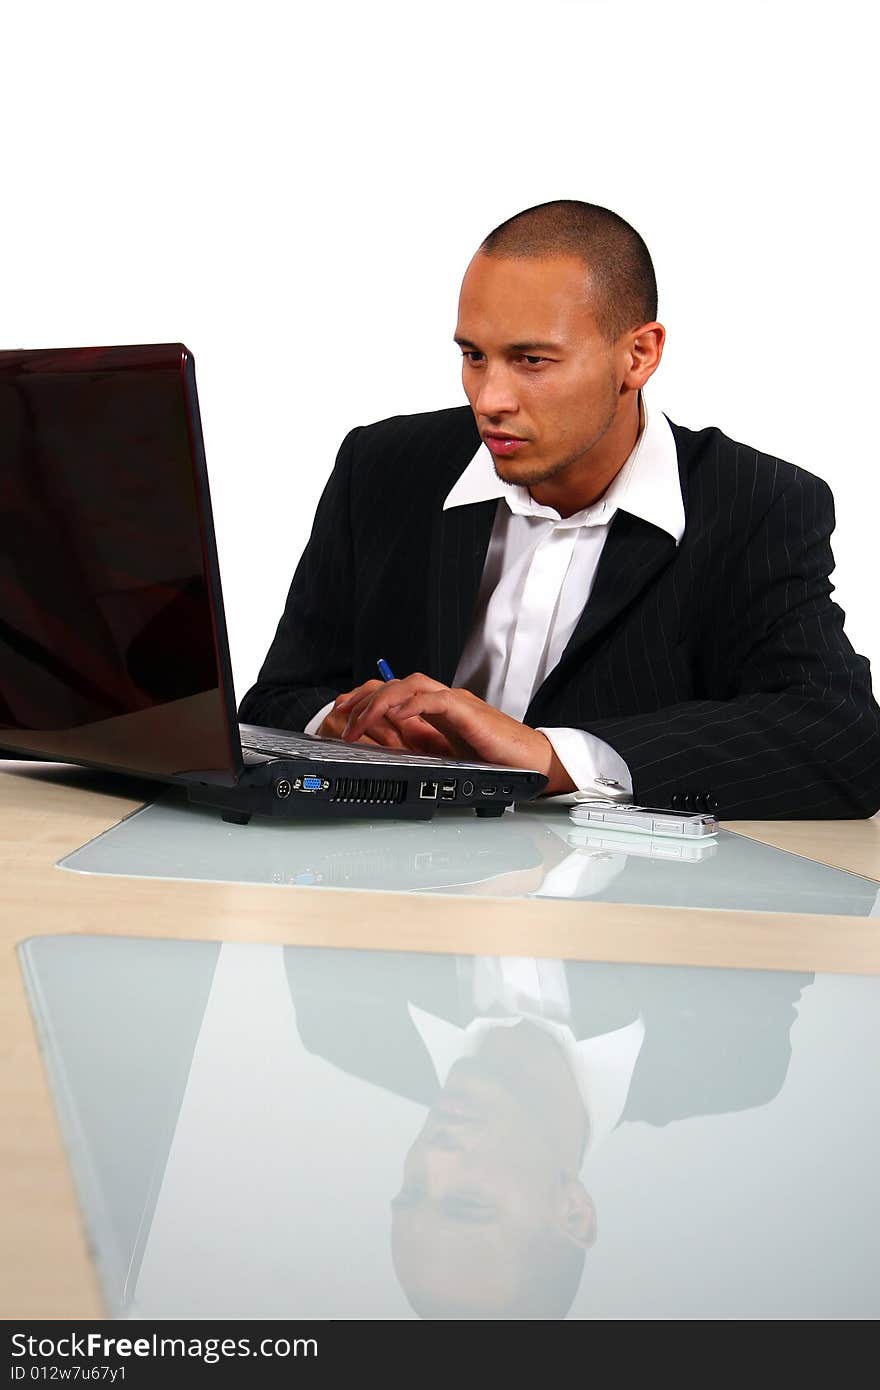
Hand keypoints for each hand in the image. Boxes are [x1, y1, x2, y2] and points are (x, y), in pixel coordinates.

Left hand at [333, 673, 574, 793]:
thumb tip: (390, 755)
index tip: (343, 711)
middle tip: (342, 716)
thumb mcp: (447, 757)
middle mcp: (443, 700)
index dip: (365, 698)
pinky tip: (395, 717)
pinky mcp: (468, 712)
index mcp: (436, 710)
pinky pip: (434, 700)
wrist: (532, 761)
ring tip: (362, 721)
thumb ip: (422, 750)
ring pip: (409, 686)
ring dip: (380, 702)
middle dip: (363, 698)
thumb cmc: (496, 760)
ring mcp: (455, 703)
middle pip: (394, 684)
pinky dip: (412, 705)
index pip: (394, 693)